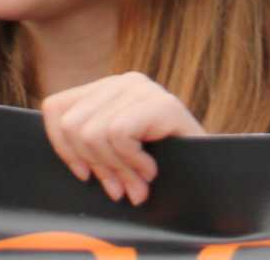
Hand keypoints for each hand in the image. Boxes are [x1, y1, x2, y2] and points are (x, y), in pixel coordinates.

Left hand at [38, 72, 204, 206]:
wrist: (213, 170)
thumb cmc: (163, 165)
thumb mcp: (117, 153)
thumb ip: (92, 149)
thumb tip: (73, 164)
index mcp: (106, 89)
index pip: (55, 108)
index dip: (63, 147)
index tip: (84, 175)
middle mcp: (122, 81)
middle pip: (73, 126)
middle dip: (95, 166)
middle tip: (119, 187)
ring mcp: (142, 89)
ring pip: (94, 133)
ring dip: (117, 169)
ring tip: (138, 183)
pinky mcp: (161, 103)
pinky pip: (120, 135)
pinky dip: (132, 162)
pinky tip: (150, 171)